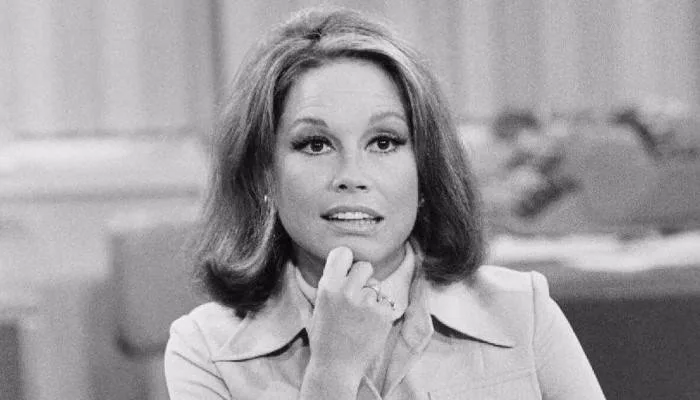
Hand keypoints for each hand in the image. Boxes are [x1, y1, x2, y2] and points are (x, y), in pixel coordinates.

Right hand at [306, 246, 393, 376]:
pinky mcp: (383, 315)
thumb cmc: (324, 338)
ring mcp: (366, 303)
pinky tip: (369, 326)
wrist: (336, 367)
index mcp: (328, 287)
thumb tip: (327, 265)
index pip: (342, 253)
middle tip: (358, 294)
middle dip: (363, 277)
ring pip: (376, 287)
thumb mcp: (316, 309)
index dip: (347, 259)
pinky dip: (381, 313)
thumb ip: (326, 286)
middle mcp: (347, 292)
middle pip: (365, 266)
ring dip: (371, 298)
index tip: (348, 267)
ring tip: (360, 318)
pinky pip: (386, 302)